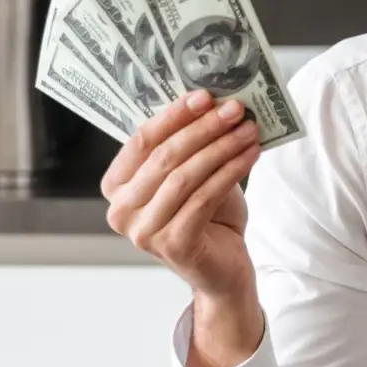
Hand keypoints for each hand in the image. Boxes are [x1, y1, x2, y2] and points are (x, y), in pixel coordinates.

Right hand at [103, 91, 265, 363]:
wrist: (221, 270)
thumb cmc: (205, 218)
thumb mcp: (191, 175)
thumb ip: (189, 145)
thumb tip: (213, 103)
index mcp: (116, 188)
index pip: (141, 141)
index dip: (173, 116)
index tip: (204, 96)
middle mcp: (121, 211)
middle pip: (163, 157)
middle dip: (203, 128)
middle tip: (233, 109)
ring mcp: (143, 232)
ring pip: (184, 176)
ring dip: (220, 147)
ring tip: (247, 129)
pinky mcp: (172, 244)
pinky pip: (204, 197)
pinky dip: (230, 171)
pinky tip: (250, 155)